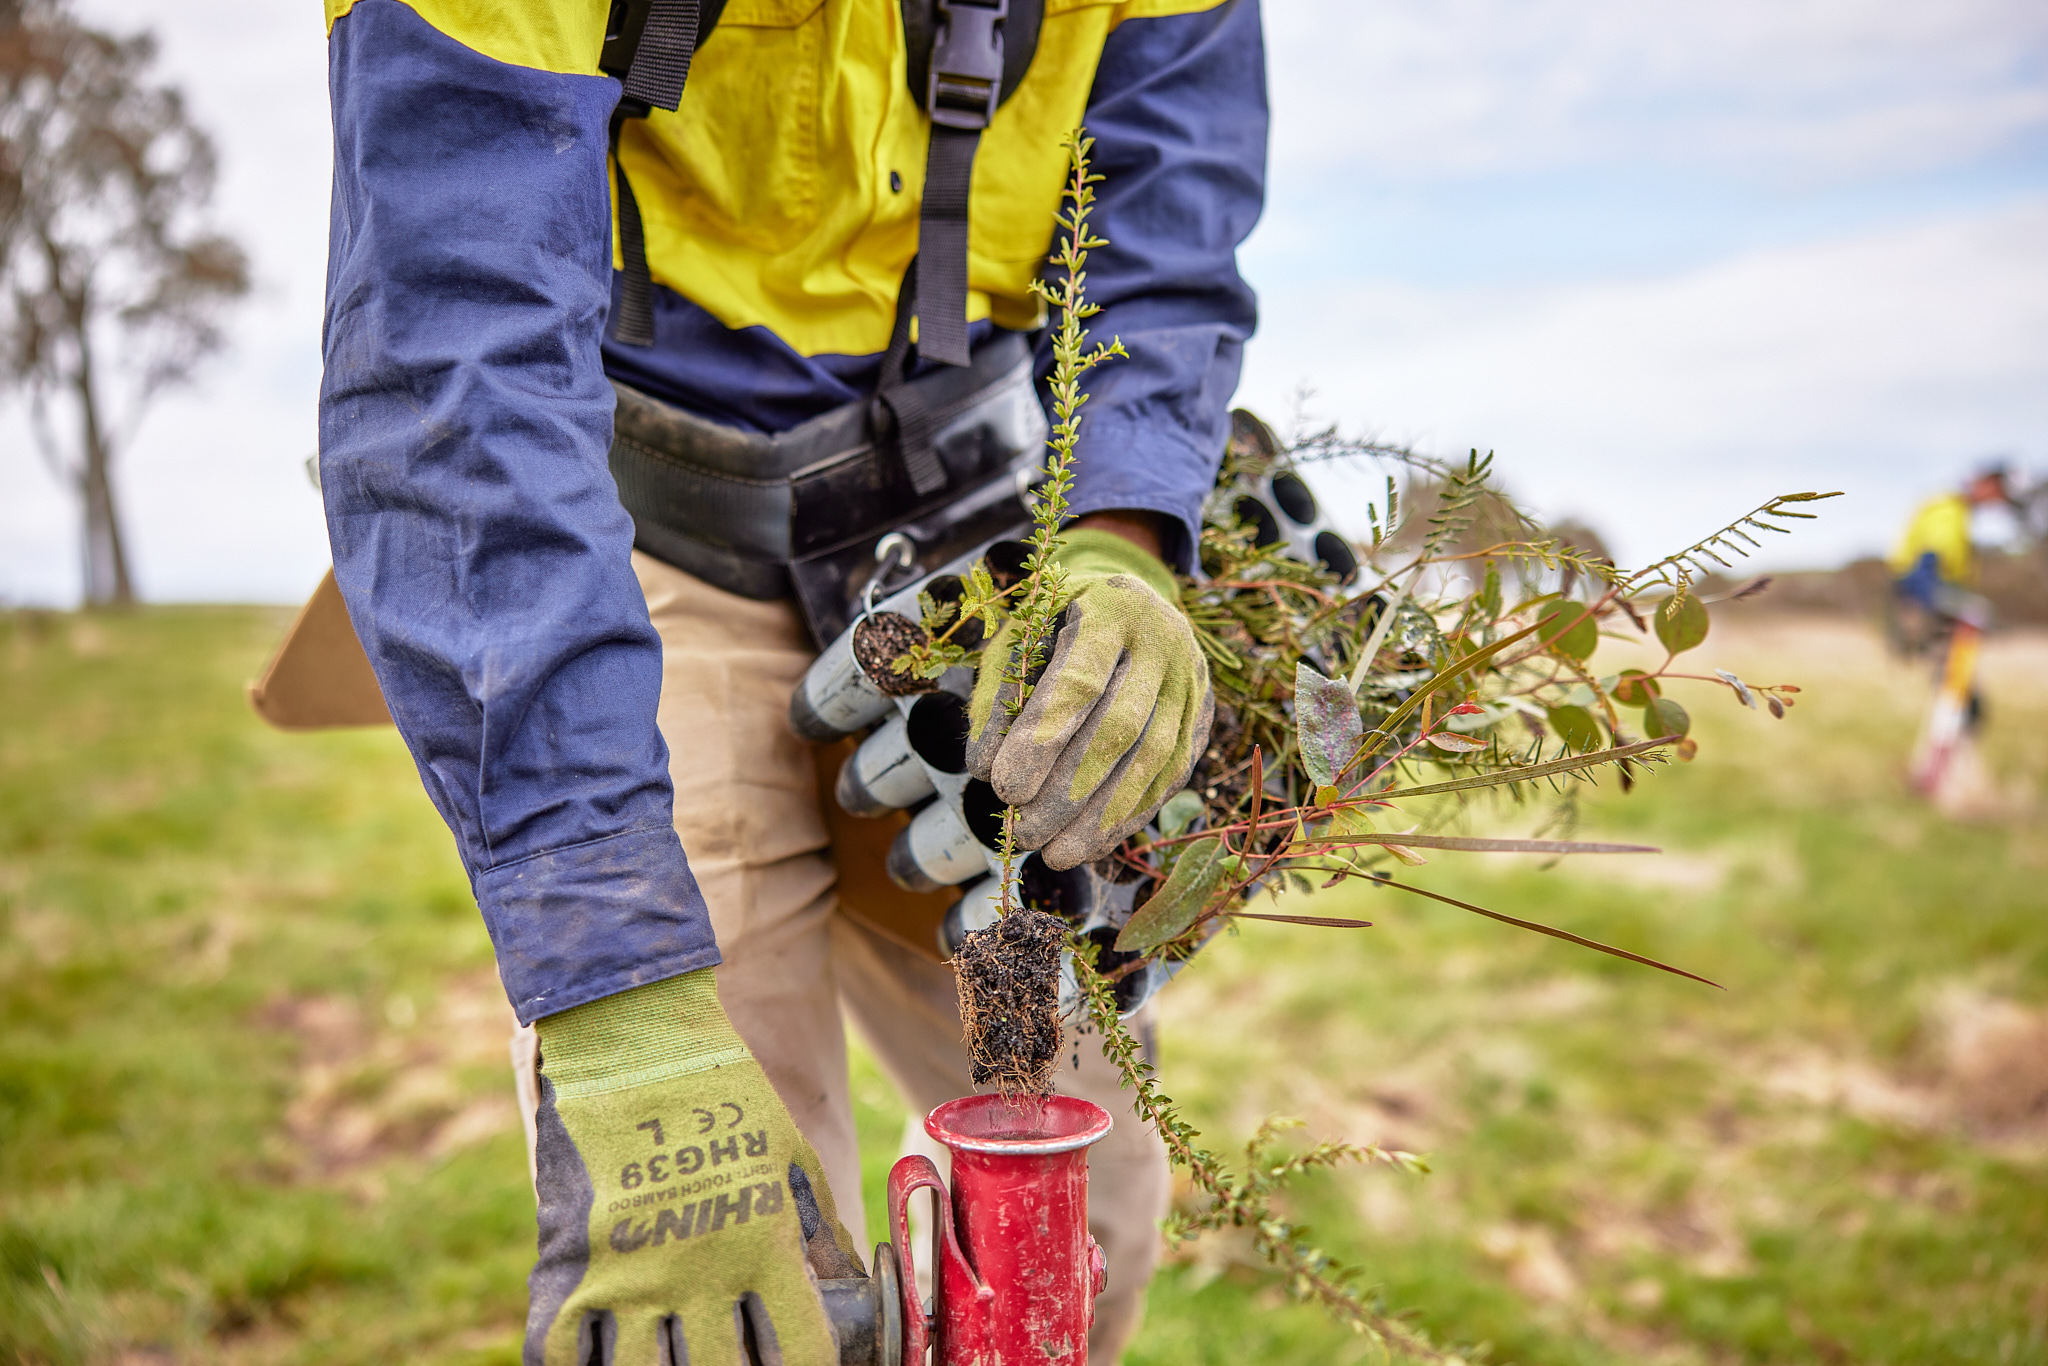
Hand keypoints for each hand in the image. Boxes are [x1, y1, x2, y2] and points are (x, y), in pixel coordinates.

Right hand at [526, 970, 861, 1365]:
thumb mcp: (786, 1151)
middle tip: (727, 1356)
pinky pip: (563, 1353)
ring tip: (667, 1352)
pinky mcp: (569, 1264)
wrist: (633, 1039)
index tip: (792, 1359)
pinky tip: (603, 1354)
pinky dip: (584, 1364)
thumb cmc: (720, 1089)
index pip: (800, 1351)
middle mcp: (699, 1273)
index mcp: (762, 1246)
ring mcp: (629, 1274)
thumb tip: (844, 1276)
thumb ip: (816, 1222)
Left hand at [968, 526, 1212, 868]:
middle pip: (1119, 728)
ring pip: (1153, 759)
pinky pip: (1172, 775)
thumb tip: (983, 768)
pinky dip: (1130, 816)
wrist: (1131, 598)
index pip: (1079, 681)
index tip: (1003, 789)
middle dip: (1067, 791)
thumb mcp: (1019, 637)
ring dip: (1101, 817)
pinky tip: (1092, 845)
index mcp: (1110, 607)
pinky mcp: (1202, 715)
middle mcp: (1162, 639)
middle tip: (1023, 831)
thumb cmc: (1058, 620)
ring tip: (1054, 853)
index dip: (1042, 741)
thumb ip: (999, 694)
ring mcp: (1191, 679)